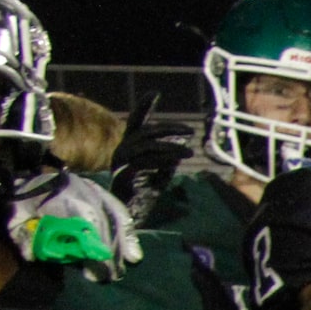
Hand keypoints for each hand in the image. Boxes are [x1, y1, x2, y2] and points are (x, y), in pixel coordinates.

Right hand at [106, 95, 190, 211]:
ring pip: (145, 145)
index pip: (136, 121)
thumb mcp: (159, 175)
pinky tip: (175, 161)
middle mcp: (123, 150)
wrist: (126, 216)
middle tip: (189, 130)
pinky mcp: (123, 174)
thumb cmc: (141, 195)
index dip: (143, 106)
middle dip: (168, 128)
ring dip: (170, 147)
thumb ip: (166, 161)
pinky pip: (143, 161)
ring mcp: (121, 161)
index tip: (155, 92)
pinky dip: (161, 160)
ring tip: (189, 152)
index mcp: (130, 147)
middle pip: (145, 130)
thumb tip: (176, 153)